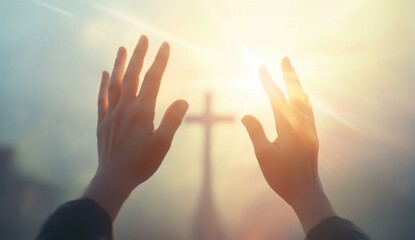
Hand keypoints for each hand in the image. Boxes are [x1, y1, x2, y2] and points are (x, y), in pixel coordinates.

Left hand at [83, 36, 187, 219]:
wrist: (114, 178)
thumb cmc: (142, 163)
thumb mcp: (163, 143)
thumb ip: (172, 120)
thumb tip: (182, 100)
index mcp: (142, 111)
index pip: (152, 80)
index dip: (159, 61)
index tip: (164, 46)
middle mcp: (125, 108)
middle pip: (133, 76)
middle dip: (139, 55)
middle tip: (143, 38)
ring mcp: (112, 113)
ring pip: (116, 83)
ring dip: (120, 64)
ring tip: (123, 48)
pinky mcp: (103, 122)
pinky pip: (102, 98)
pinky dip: (104, 84)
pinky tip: (105, 73)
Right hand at [242, 57, 334, 232]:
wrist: (306, 193)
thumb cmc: (282, 176)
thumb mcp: (264, 155)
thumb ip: (256, 132)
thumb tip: (246, 114)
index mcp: (289, 128)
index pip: (277, 99)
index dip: (268, 82)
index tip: (261, 67)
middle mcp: (302, 125)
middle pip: (296, 94)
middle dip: (290, 75)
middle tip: (285, 58)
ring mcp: (310, 130)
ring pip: (304, 101)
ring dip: (297, 85)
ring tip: (292, 72)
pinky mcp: (312, 136)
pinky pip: (309, 111)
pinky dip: (304, 99)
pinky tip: (302, 97)